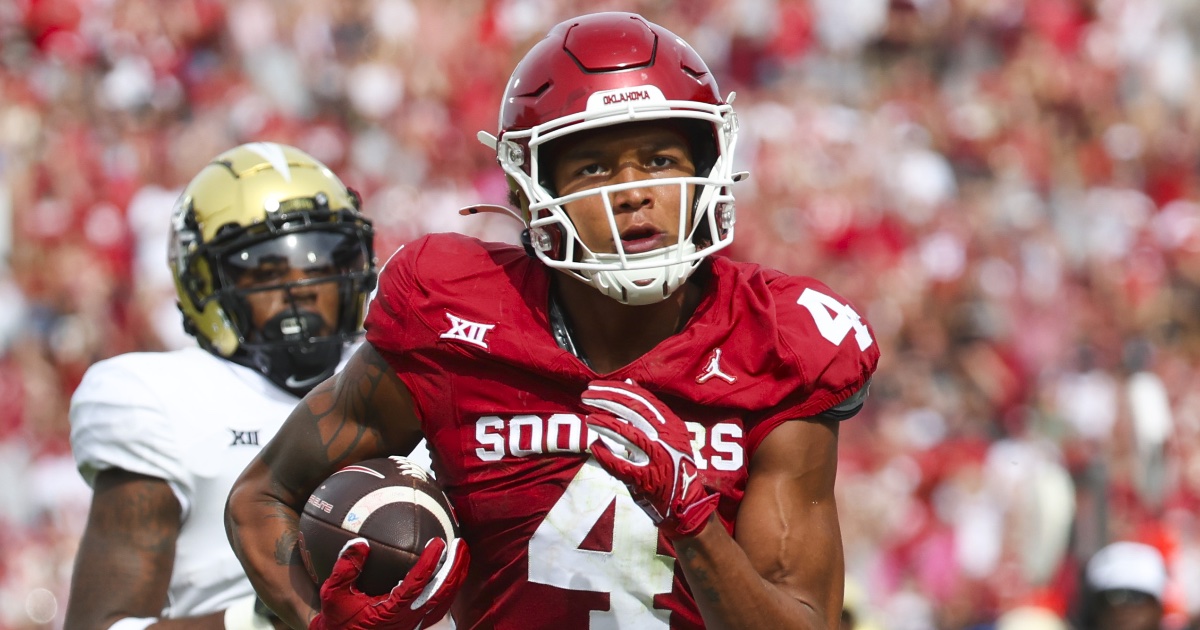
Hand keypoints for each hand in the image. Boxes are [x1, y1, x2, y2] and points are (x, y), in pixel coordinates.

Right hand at [309, 536, 468, 629]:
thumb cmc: (339, 621)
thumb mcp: (333, 595)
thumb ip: (345, 569)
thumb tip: (359, 544)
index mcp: (392, 611)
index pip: (418, 584)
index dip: (430, 562)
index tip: (438, 543)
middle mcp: (409, 619)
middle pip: (442, 592)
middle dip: (456, 567)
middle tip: (460, 544)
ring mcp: (415, 623)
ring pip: (445, 600)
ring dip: (456, 576)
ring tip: (462, 554)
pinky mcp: (416, 624)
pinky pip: (440, 606)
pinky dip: (449, 587)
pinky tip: (451, 574)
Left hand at [582, 380, 718, 537]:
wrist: (686, 502)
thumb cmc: (674, 464)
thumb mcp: (669, 433)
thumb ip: (649, 411)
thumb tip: (629, 383)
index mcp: (672, 424)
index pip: (642, 398)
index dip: (616, 389)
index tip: (596, 386)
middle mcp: (667, 438)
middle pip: (633, 410)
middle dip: (606, 399)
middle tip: (586, 395)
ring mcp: (658, 458)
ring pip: (626, 433)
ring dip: (604, 423)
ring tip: (588, 418)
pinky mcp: (647, 480)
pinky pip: (620, 464)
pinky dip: (605, 454)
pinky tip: (594, 446)